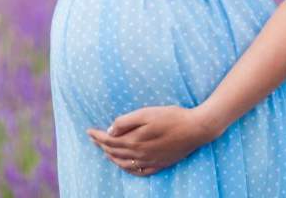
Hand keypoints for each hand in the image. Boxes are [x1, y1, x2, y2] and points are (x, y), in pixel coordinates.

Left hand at [86, 105, 218, 175]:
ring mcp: (150, 161)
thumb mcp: (148, 113)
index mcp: (135, 140)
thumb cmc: (173, 116)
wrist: (197, 129)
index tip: (89, 131)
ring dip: (111, 157)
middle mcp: (140, 154)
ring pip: (124, 164)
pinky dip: (127, 169)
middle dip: (102, 145)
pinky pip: (138, 172)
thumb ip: (127, 121)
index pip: (110, 140)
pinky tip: (125, 165)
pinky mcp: (159, 164)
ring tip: (104, 151)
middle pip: (114, 152)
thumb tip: (110, 130)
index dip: (97, 136)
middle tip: (94, 138)